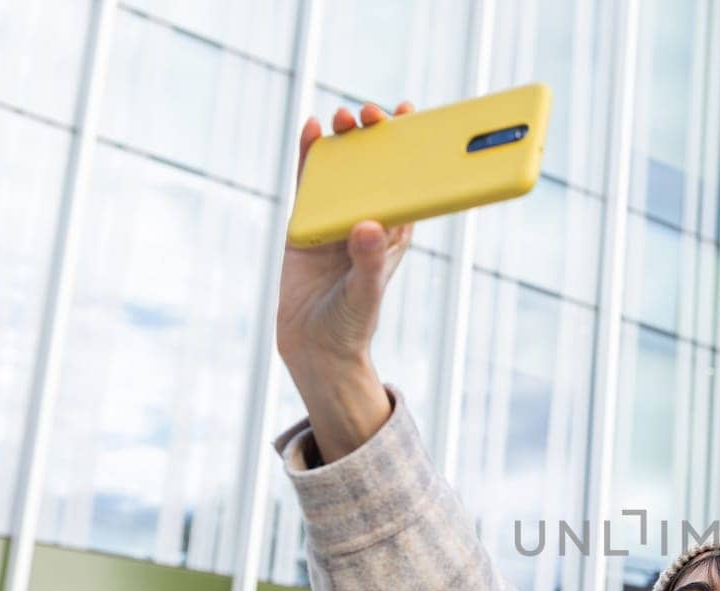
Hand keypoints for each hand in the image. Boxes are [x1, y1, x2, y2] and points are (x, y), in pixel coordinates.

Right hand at [275, 101, 413, 460]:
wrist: (315, 343)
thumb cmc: (352, 322)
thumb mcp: (365, 293)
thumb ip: (368, 262)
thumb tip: (369, 225)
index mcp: (394, 233)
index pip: (408, 183)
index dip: (412, 148)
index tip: (410, 117)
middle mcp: (369, 218)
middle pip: (375, 168)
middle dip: (375, 137)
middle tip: (371, 116)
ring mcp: (337, 217)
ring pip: (343, 169)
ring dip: (345, 141)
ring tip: (342, 118)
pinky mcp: (307, 221)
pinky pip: (309, 181)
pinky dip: (310, 155)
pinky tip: (311, 128)